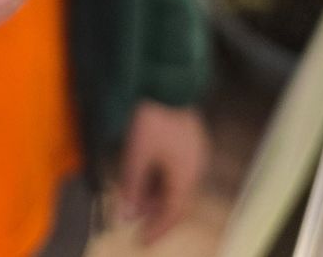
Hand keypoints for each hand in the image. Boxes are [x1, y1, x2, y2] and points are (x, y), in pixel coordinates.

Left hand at [116, 101, 208, 244]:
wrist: (168, 82)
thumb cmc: (153, 118)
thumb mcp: (137, 154)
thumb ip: (132, 186)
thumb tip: (126, 216)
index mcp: (186, 177)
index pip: (173, 213)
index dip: (157, 229)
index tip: (142, 240)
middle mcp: (196, 169)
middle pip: (178, 201)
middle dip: (157, 213)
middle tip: (138, 220)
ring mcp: (196, 153)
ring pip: (178, 185)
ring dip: (159, 195)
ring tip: (138, 198)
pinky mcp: (191, 140)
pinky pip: (179, 170)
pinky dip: (163, 179)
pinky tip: (148, 175)